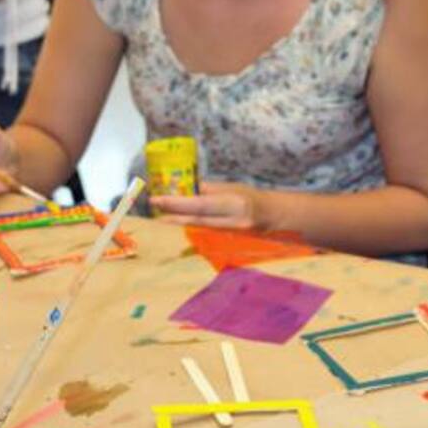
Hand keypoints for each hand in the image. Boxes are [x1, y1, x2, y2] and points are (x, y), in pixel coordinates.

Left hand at [152, 181, 267, 229]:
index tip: (158, 199)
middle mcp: (232, 221)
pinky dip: (190, 225)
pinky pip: (205, 230)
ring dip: (178, 221)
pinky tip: (177, 222)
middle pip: (197, 218)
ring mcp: (231, 233)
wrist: (273, 217)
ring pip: (198, 226)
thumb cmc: (253, 197)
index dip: (177, 203)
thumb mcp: (234, 187)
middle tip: (154, 206)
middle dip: (173, 213)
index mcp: (234, 203)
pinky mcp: (228, 240)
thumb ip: (211, 190)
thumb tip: (188, 188)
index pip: (200, 204)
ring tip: (160, 216)